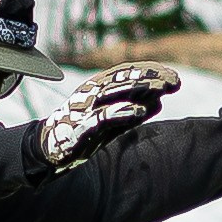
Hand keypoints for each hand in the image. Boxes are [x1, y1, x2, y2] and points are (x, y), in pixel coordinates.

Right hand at [30, 60, 183, 172]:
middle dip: (150, 78)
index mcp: (98, 88)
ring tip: (161, 89)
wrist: (47, 149)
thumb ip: (134, 110)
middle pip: (123, 79)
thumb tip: (159, 101)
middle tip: (174, 81)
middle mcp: (92, 93)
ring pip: (114, 93)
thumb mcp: (112, 121)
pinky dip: (121, 113)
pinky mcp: (80, 127)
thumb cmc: (82, 132)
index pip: (127, 73)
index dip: (151, 72)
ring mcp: (85, 108)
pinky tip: (140, 113)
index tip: (174, 78)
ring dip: (138, 89)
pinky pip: (102, 117)